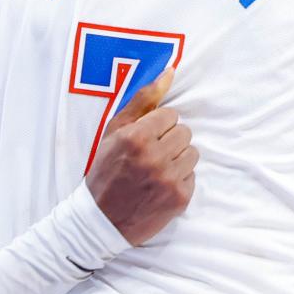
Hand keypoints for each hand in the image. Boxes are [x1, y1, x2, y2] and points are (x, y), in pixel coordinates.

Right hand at [85, 68, 197, 245]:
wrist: (100, 220)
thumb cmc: (105, 170)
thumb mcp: (114, 131)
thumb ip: (143, 99)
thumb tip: (170, 72)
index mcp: (136, 137)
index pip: (170, 115)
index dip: (157, 126)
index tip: (145, 138)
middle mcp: (154, 157)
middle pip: (184, 133)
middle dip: (169, 141)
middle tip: (151, 154)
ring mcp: (168, 179)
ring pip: (192, 153)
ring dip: (177, 158)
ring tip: (157, 169)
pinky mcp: (179, 199)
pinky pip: (192, 176)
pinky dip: (178, 179)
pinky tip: (160, 186)